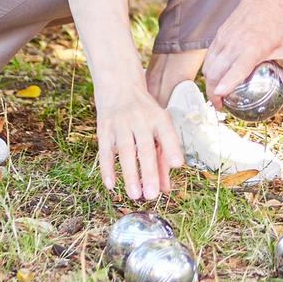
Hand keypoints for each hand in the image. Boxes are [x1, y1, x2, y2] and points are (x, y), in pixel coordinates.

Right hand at [94, 83, 182, 201]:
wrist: (119, 85)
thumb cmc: (144, 113)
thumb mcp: (157, 127)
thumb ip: (162, 156)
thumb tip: (166, 189)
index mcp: (158, 117)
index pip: (167, 134)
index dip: (172, 148)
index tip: (178, 165)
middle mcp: (140, 119)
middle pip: (145, 148)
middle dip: (149, 172)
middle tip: (152, 195)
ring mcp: (121, 123)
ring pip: (125, 151)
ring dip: (130, 174)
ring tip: (135, 195)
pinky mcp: (104, 129)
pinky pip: (105, 151)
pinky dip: (107, 168)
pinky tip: (111, 185)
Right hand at [202, 0, 282, 105]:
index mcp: (253, 48)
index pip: (235, 69)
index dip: (225, 84)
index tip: (220, 96)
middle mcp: (235, 42)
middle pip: (215, 71)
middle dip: (213, 91)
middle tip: (219, 105)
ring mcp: (225, 37)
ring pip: (209, 64)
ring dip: (209, 80)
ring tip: (216, 93)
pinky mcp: (220, 32)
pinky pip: (210, 54)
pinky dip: (210, 67)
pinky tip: (216, 75)